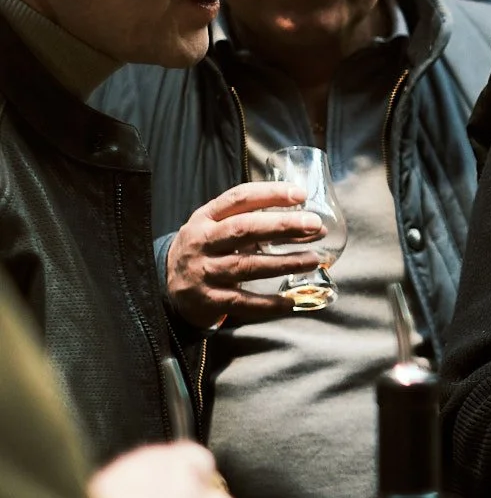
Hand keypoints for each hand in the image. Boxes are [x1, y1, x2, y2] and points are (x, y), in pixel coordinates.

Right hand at [165, 182, 325, 326]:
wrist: (168, 284)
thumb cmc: (208, 249)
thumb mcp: (220, 228)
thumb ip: (257, 222)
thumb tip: (311, 226)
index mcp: (206, 217)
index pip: (239, 198)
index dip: (270, 194)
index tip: (301, 194)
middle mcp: (202, 242)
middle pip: (243, 230)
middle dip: (281, 226)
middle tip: (315, 225)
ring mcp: (203, 272)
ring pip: (247, 266)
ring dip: (284, 262)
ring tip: (313, 259)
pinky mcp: (208, 300)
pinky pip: (242, 302)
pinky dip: (269, 303)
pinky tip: (291, 301)